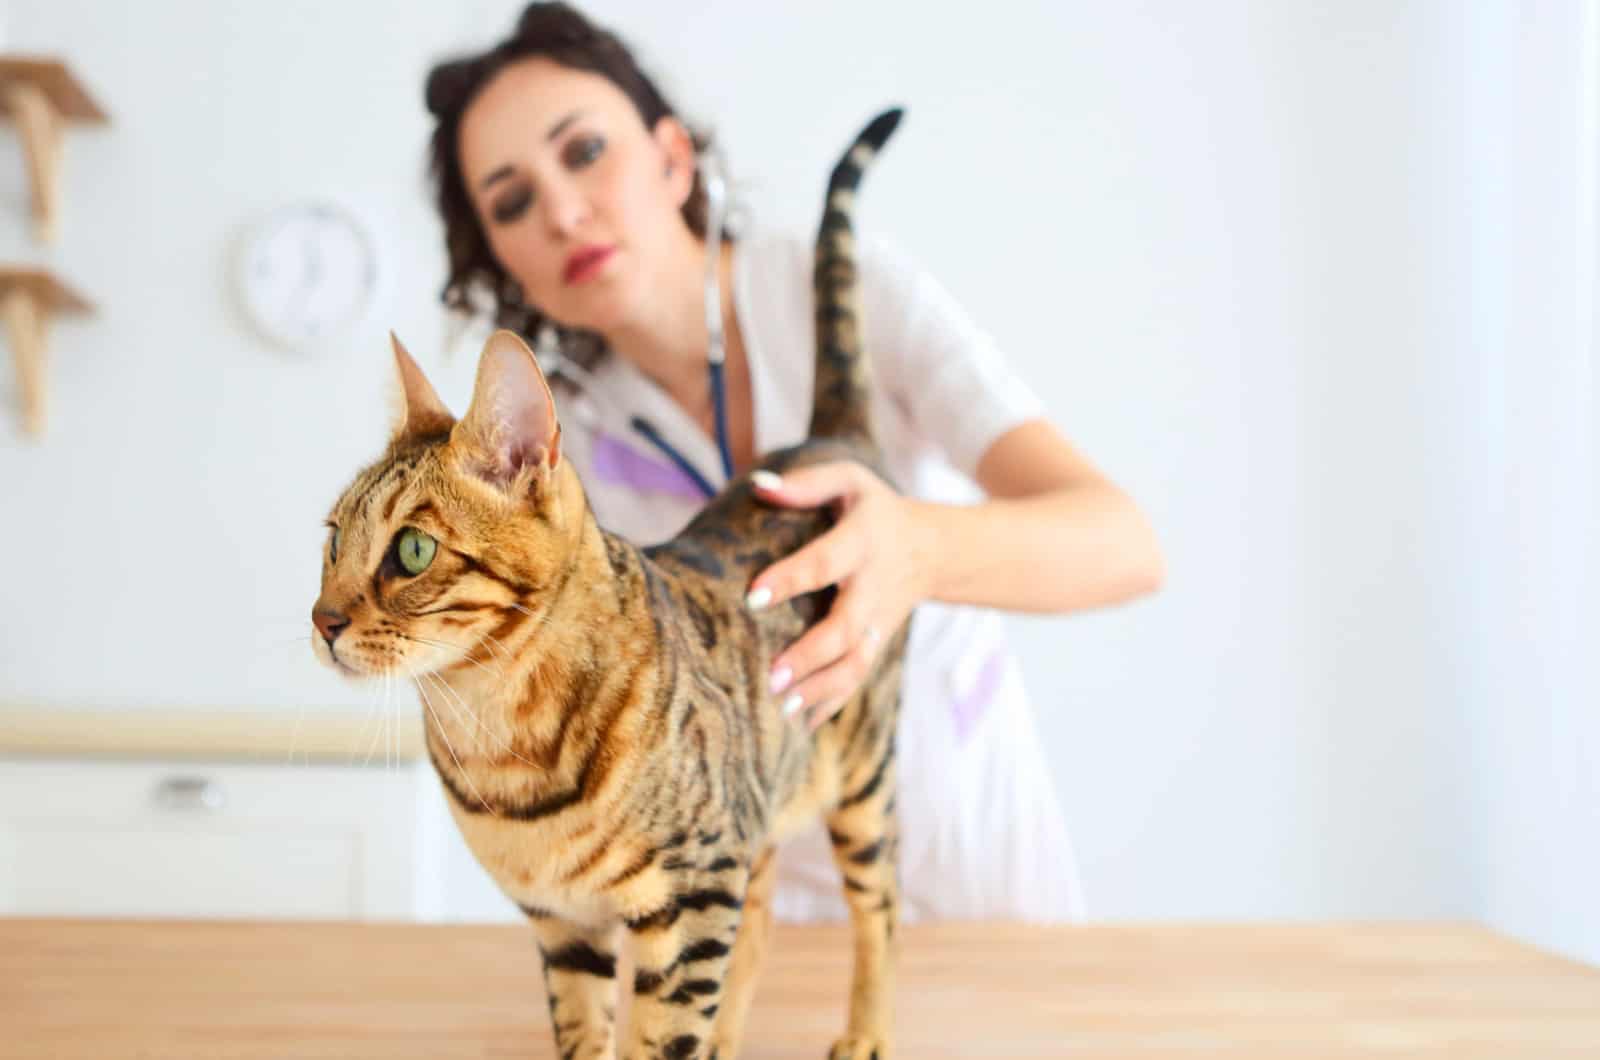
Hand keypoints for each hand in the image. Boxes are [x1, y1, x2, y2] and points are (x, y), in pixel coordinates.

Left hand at [745, 462, 933, 729]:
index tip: (753, 596)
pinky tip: (801, 724)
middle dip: (809, 655)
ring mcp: (878, 622)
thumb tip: (757, 486)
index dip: (792, 578)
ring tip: (783, 708)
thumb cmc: (875, 510)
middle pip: (846, 628)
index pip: (826, 562)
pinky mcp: (877, 644)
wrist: (934, 549)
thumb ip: (806, 483)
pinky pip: (858, 677)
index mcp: (863, 541)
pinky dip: (832, 703)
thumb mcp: (850, 481)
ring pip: (855, 663)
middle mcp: (873, 587)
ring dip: (820, 689)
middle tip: (771, 676)